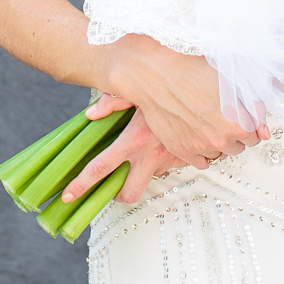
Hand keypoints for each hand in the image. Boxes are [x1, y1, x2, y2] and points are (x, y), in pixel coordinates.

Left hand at [61, 94, 184, 204]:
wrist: (215, 96)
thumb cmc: (170, 87)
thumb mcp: (137, 89)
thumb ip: (112, 101)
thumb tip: (91, 114)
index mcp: (134, 139)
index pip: (101, 168)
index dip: (82, 184)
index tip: (68, 196)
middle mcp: (151, 155)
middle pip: (128, 193)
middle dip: (117, 196)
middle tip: (113, 185)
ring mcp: (170, 160)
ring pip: (151, 178)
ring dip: (145, 169)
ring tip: (146, 148)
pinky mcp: (187, 159)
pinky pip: (171, 165)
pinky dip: (166, 158)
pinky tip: (165, 140)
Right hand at [102, 34, 265, 169]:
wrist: (156, 71)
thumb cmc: (195, 68)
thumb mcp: (233, 80)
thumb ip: (254, 107)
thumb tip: (264, 132)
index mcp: (239, 122)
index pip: (255, 135)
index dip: (248, 122)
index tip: (238, 112)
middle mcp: (221, 139)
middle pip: (239, 146)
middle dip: (234, 133)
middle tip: (221, 114)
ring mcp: (200, 147)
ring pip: (220, 154)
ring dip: (218, 142)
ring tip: (207, 121)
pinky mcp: (181, 151)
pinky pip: (202, 162)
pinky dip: (202, 151)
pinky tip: (197, 133)